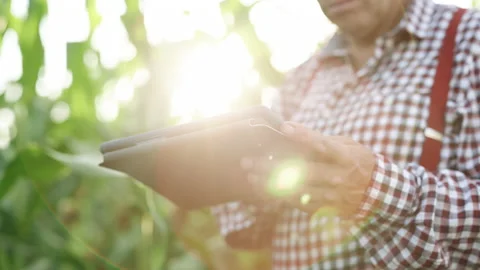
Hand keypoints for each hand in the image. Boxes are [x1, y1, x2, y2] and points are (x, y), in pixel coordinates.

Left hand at [240, 122, 375, 217]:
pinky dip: (281, 198)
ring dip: (271, 184)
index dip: (305, 136)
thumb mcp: (347, 145)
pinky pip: (300, 204)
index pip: (324, 144)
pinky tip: (264, 191)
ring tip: (251, 177)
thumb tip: (291, 127)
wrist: (378, 193)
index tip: (285, 127)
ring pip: (298, 190)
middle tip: (248, 161)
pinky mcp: (328, 209)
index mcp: (346, 157)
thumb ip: (322, 139)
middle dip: (273, 166)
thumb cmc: (357, 161)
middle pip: (303, 171)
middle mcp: (339, 177)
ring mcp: (333, 196)